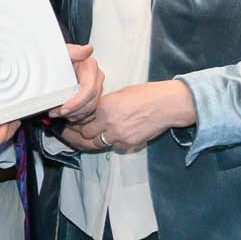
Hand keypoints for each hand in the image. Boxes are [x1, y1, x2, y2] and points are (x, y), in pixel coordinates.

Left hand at [58, 43, 106, 119]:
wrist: (58, 60)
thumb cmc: (59, 56)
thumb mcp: (63, 51)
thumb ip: (74, 51)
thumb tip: (86, 50)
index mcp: (90, 67)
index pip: (89, 90)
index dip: (76, 102)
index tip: (63, 109)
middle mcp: (96, 78)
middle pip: (90, 102)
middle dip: (73, 111)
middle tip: (56, 113)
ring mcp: (95, 88)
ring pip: (90, 109)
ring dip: (73, 115)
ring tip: (58, 114)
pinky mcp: (91, 97)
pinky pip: (88, 112)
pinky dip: (76, 116)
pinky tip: (66, 114)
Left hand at [58, 79, 193, 153]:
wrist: (167, 105)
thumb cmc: (146, 95)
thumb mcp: (121, 93)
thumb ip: (105, 104)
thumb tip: (94, 111)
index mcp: (104, 105)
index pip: (80, 117)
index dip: (76, 120)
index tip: (73, 121)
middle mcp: (108, 121)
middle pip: (85, 133)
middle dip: (83, 131)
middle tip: (82, 130)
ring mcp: (118, 134)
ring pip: (96, 143)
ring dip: (95, 139)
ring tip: (95, 135)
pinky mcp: (128, 143)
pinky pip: (112, 146)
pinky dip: (111, 142)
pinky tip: (113, 136)